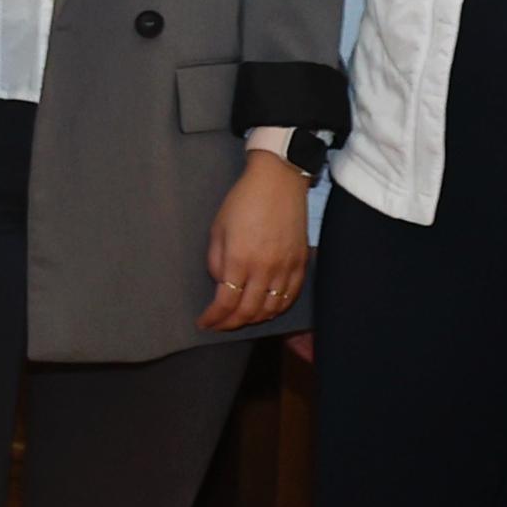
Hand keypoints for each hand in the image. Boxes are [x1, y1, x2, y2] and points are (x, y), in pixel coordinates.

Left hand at [197, 149, 310, 331]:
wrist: (278, 181)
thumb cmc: (242, 201)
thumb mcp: (217, 229)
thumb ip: (216, 261)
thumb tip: (221, 284)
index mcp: (240, 259)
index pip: (226, 303)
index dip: (214, 318)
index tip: (204, 323)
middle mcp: (265, 268)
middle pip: (248, 311)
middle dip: (230, 324)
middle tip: (219, 325)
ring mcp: (286, 267)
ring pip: (272, 308)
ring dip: (254, 319)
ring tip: (239, 318)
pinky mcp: (301, 263)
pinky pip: (291, 296)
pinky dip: (277, 308)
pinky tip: (266, 309)